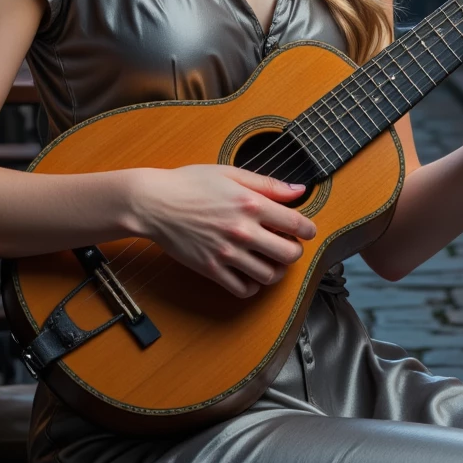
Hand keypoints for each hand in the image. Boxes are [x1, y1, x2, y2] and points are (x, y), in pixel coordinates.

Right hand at [129, 164, 317, 298]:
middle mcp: (243, 231)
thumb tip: (299, 190)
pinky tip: (250, 275)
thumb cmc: (190, 183)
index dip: (308, 230)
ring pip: (269, 275)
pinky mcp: (211, 269)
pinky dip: (252, 286)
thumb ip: (268, 184)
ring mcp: (227, 253)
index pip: (296, 224)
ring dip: (276, 271)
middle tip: (288, 246)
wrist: (154, 203)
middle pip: (288, 254)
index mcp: (251, 204)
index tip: (306, 231)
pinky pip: (242, 289)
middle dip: (294, 251)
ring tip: (271, 262)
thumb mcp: (231, 173)